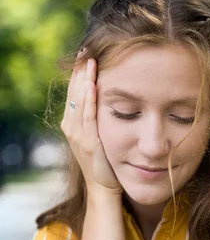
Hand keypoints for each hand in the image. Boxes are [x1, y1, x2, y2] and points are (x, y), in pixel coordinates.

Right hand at [61, 54, 122, 197]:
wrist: (104, 190)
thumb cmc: (106, 165)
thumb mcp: (100, 138)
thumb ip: (99, 122)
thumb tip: (107, 102)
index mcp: (73, 125)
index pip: (75, 93)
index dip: (79, 74)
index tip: (86, 55)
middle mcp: (72, 128)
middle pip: (73, 92)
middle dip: (80, 71)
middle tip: (86, 50)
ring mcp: (78, 136)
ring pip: (78, 101)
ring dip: (83, 79)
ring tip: (89, 60)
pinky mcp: (89, 143)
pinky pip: (87, 116)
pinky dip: (89, 99)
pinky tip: (92, 84)